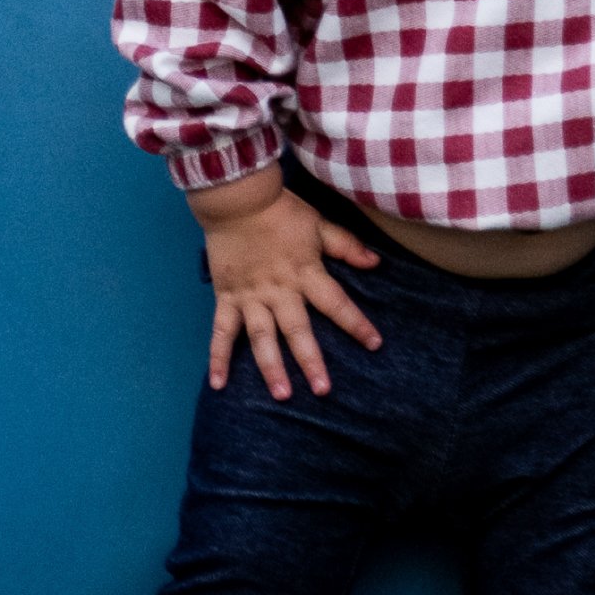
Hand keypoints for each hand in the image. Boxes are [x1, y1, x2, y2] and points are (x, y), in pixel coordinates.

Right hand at [191, 168, 381, 399]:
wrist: (238, 199)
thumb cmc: (282, 211)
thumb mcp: (319, 224)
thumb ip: (346, 246)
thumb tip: (376, 263)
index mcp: (306, 272)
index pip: (336, 303)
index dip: (356, 323)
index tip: (374, 344)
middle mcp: (279, 290)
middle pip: (297, 330)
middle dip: (311, 360)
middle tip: (323, 390)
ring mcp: (250, 297)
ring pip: (262, 338)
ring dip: (271, 367)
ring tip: (282, 395)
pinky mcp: (227, 298)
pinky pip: (221, 332)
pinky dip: (218, 358)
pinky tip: (218, 384)